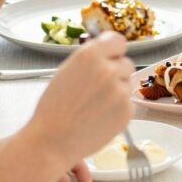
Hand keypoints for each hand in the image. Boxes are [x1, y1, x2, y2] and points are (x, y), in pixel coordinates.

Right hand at [25, 33, 134, 172]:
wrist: (52, 141)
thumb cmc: (54, 109)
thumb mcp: (66, 71)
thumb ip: (90, 59)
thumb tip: (106, 52)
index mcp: (90, 55)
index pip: (118, 40)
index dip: (113, 50)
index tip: (110, 55)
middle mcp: (108, 70)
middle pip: (125, 62)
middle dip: (115, 72)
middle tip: (97, 86)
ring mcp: (120, 91)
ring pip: (127, 83)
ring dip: (117, 90)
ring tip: (95, 103)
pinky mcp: (128, 110)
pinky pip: (128, 102)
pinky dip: (118, 108)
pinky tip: (100, 115)